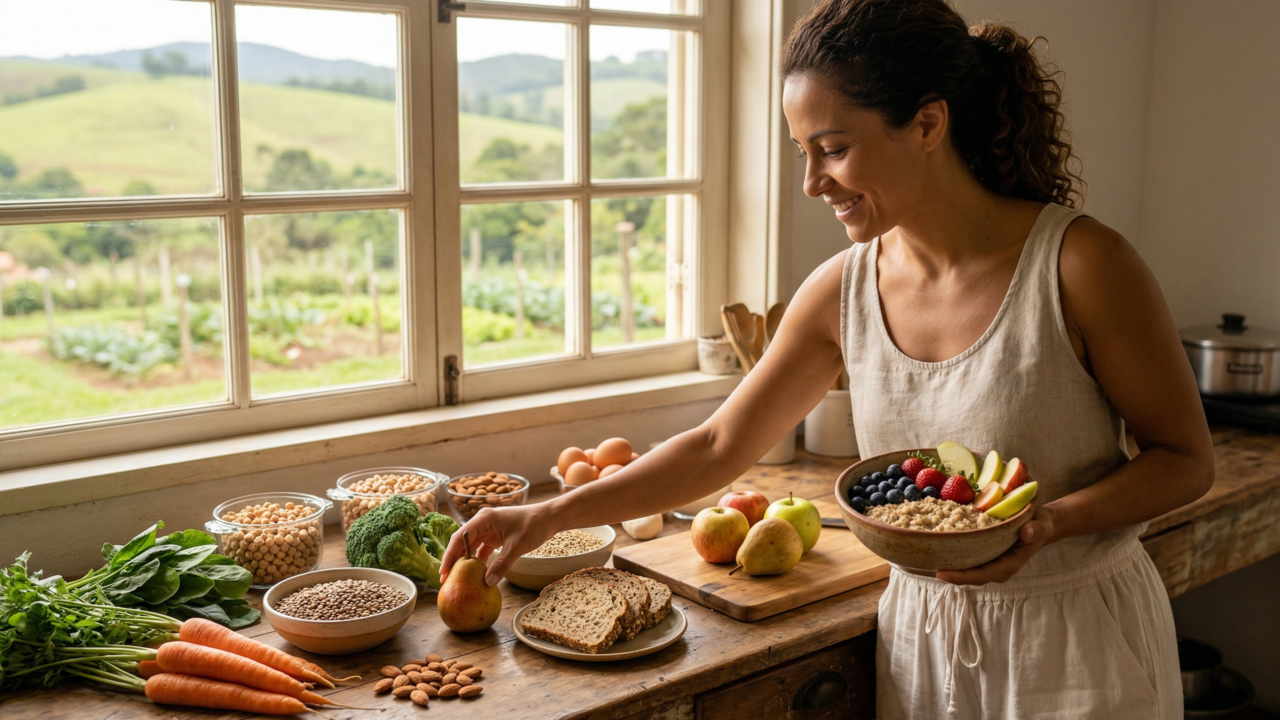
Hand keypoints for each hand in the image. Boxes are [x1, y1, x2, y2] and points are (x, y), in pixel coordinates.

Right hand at [439, 505, 557, 587]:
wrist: (550, 518)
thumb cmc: (534, 525)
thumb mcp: (517, 546)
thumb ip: (502, 565)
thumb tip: (487, 583)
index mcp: (484, 519)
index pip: (460, 537)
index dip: (450, 555)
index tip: (443, 572)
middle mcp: (483, 523)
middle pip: (462, 543)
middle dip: (454, 561)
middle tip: (446, 581)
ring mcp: (489, 530)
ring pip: (471, 547)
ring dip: (466, 563)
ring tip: (457, 580)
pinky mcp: (496, 537)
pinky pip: (482, 551)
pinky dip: (479, 562)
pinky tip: (476, 575)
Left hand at [934, 505, 1056, 585]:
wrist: (1037, 524)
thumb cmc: (1039, 525)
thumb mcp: (1041, 525)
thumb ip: (1036, 530)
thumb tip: (1026, 532)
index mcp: (1007, 565)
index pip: (981, 576)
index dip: (961, 577)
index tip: (941, 574)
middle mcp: (994, 567)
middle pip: (967, 575)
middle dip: (947, 573)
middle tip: (924, 563)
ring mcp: (987, 561)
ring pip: (963, 567)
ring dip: (945, 563)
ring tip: (923, 554)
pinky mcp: (981, 553)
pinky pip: (964, 556)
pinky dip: (950, 552)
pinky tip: (934, 543)